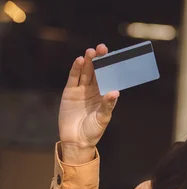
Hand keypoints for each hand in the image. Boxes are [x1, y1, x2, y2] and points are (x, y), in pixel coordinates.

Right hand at [58, 44, 118, 163]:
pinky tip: (80, 60)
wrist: (76, 140)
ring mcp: (81, 90)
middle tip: (103, 48)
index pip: (108, 77)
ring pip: (85, 72)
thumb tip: (115, 92)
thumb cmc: (93, 130)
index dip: (111, 66)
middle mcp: (94, 90)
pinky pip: (73, 78)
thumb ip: (108, 105)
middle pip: (97, 71)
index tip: (115, 56)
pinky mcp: (69, 92)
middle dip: (100, 60)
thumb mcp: (103, 118)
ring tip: (91, 52)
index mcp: (105, 94)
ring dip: (88, 61)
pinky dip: (76, 69)